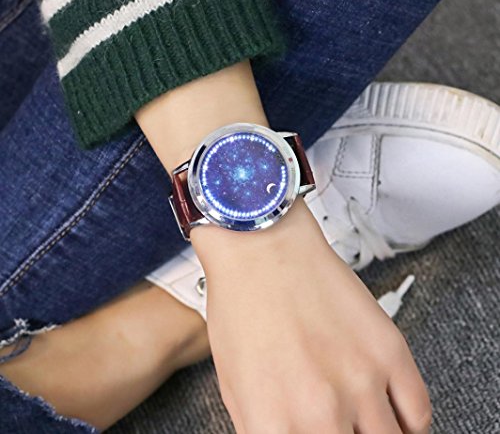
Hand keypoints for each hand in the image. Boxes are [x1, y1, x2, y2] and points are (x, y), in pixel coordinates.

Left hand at [194, 199, 431, 433]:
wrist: (262, 247)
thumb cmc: (241, 304)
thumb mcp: (233, 382)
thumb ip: (264, 429)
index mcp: (272, 425)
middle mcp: (321, 412)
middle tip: (337, 425)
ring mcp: (361, 380)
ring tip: (361, 419)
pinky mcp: (389, 349)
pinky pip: (418, 413)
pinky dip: (406, 421)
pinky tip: (387, 409)